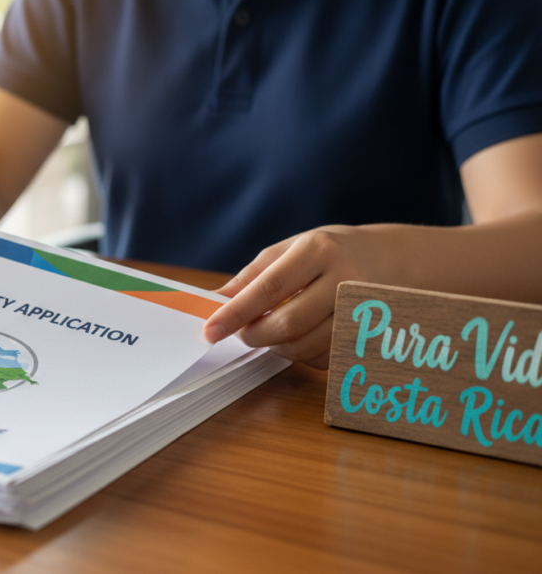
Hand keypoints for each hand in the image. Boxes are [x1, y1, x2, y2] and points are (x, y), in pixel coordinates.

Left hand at [201, 225, 403, 368]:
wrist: (395, 259)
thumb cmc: (331, 252)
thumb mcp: (291, 249)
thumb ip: (253, 276)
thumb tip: (215, 302)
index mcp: (318, 250)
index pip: (269, 287)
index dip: (237, 312)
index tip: (211, 330)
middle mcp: (345, 279)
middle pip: (289, 324)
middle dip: (255, 335)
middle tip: (242, 333)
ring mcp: (364, 311)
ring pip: (306, 347)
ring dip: (277, 347)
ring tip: (271, 331)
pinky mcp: (371, 337)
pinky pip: (325, 359)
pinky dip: (303, 354)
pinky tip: (303, 336)